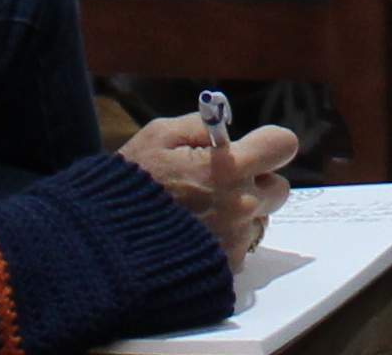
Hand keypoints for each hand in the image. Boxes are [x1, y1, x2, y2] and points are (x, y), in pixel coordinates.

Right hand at [126, 115, 297, 264]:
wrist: (107, 246)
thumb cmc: (131, 186)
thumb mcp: (158, 136)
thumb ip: (200, 126)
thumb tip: (225, 129)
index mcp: (230, 167)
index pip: (283, 145)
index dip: (267, 143)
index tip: (249, 148)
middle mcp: (242, 204)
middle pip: (279, 187)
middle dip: (257, 181)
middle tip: (222, 182)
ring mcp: (237, 238)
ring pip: (260, 219)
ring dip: (243, 213)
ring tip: (203, 212)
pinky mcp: (227, 266)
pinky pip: (241, 246)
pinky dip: (227, 240)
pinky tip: (197, 235)